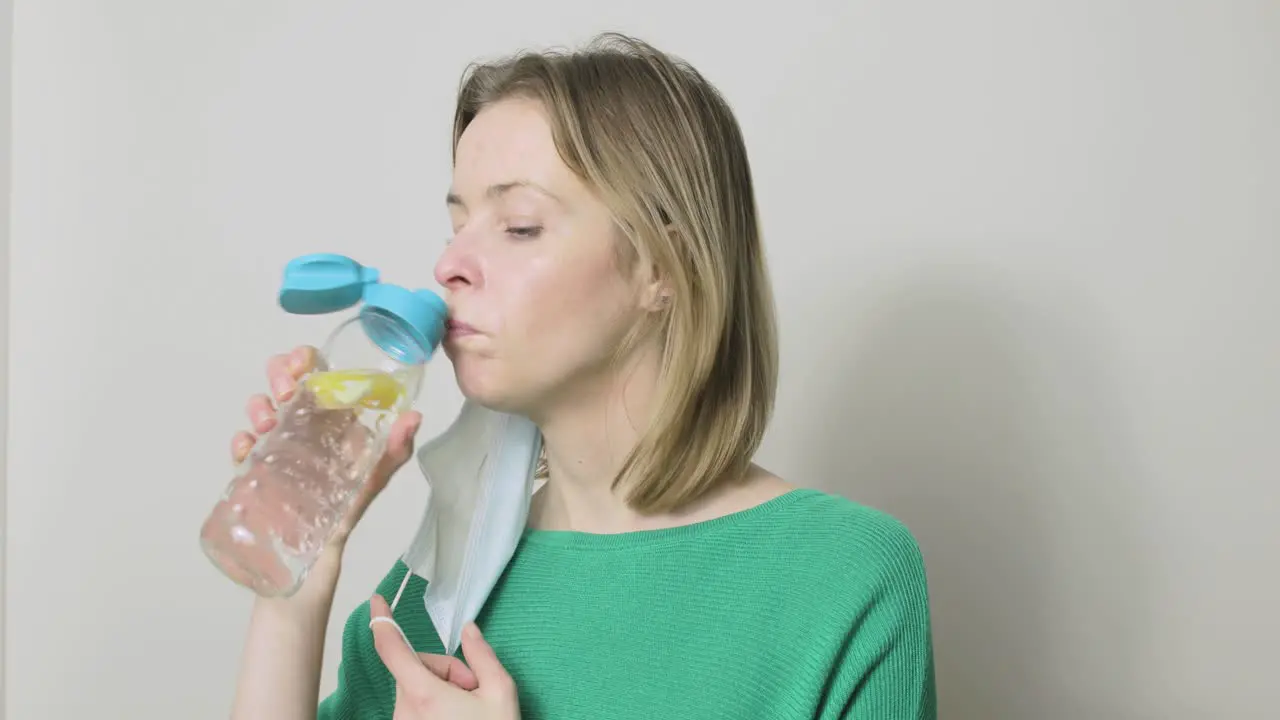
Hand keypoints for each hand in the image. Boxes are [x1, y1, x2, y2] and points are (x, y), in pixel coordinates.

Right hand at [229, 345, 422, 554]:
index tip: (304, 365)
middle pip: (284, 379)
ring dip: (259, 405)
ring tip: (268, 423)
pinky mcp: (254, 467)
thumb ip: (395, 450)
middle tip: (286, 392)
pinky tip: (248, 447)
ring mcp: (276, 443)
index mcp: (332, 417)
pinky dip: (242, 441)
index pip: (318, 372)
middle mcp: (303, 423)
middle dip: (279, 374)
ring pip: (260, 406)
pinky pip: (243, 445)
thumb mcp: (375, 477)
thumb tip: (414, 417)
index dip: (306, 358)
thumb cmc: (347, 508)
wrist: (315, 552)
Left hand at [369, 595, 520, 718]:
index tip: (376, 599)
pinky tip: (456, 718)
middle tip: (473, 690)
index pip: (392, 649)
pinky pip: (416, 706)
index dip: (382, 620)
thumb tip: (469, 630)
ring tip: (468, 710)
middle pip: (417, 668)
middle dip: (446, 671)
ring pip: (417, 687)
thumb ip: (482, 656)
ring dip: (442, 690)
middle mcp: (404, 711)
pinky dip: (435, 705)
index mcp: (423, 694)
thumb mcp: (501, 693)